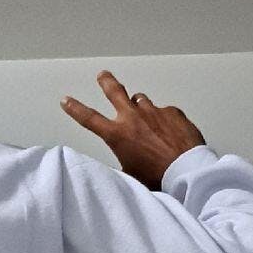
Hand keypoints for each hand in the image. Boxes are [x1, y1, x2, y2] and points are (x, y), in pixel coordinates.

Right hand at [60, 70, 205, 189]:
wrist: (186, 171)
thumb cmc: (156, 177)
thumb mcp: (130, 173)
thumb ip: (123, 158)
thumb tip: (122, 156)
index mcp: (117, 135)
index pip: (89, 119)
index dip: (75, 109)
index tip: (66, 100)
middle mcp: (132, 118)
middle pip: (115, 92)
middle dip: (107, 82)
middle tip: (103, 75)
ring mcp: (153, 112)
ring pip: (141, 101)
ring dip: (139, 106)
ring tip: (146, 120)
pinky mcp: (172, 112)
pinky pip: (164, 112)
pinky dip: (163, 120)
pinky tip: (169, 133)